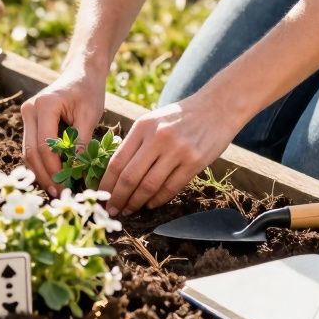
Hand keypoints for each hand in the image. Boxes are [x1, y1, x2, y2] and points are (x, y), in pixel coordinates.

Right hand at [21, 68, 106, 195]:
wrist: (81, 73)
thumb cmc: (88, 91)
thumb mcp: (90, 116)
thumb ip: (82, 142)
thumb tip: (78, 171)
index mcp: (44, 105)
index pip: (44, 145)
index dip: (53, 169)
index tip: (66, 187)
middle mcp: (29, 110)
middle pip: (31, 151)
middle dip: (44, 175)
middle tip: (58, 194)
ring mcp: (27, 115)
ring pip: (28, 152)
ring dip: (40, 172)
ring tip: (55, 189)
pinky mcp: (30, 122)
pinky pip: (32, 147)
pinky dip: (41, 163)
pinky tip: (52, 176)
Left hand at [98, 94, 238, 215]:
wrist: (217, 107)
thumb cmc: (180, 117)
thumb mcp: (153, 121)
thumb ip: (135, 143)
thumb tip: (114, 175)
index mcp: (143, 127)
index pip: (117, 161)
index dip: (106, 183)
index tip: (101, 196)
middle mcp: (158, 138)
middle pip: (130, 177)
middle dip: (118, 198)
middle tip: (112, 211)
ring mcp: (178, 150)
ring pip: (149, 186)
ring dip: (136, 203)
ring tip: (130, 210)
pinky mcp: (195, 162)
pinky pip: (171, 187)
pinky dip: (158, 200)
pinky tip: (150, 205)